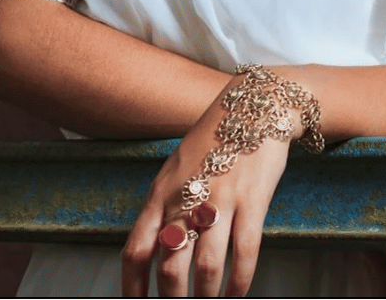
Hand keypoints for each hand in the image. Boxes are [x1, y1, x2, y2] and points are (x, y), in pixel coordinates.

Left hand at [121, 75, 294, 296]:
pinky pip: (244, 253)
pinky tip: (237, 295)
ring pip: (206, 267)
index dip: (133, 288)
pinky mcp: (251, 200)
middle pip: (169, 266)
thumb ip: (165, 208)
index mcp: (161, 193)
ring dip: (206, 298)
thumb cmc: (214, 140)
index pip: (136, 250)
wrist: (253, 105)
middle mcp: (186, 198)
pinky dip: (240, 282)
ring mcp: (220, 199)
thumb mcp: (176, 169)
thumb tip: (154, 252)